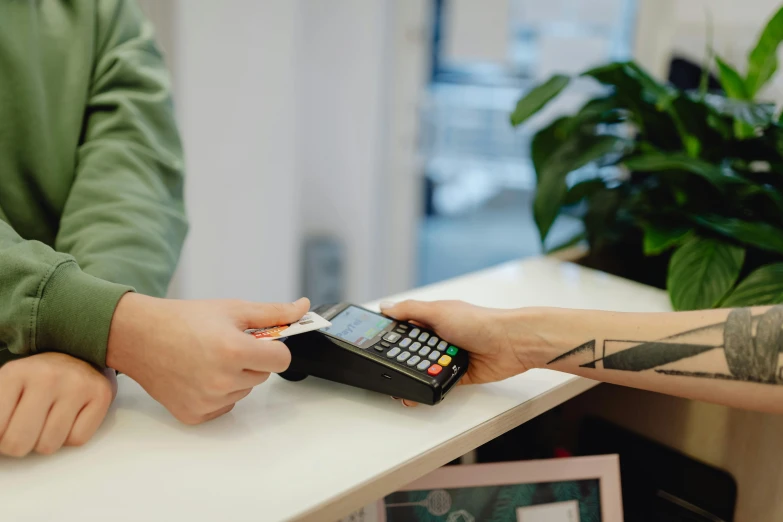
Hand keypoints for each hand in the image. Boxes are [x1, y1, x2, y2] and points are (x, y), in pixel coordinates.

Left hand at [0, 352, 113, 456]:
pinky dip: (71, 436)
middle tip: (25, 430)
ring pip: (49, 445)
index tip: (6, 427)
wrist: (80, 354)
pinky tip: (70, 418)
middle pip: (19, 442)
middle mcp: (47, 376)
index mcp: (15, 373)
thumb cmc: (39, 378)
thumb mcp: (6, 386)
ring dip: (46, 441)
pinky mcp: (101, 394)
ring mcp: (77, 385)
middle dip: (19, 444)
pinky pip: (78, 439)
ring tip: (49, 421)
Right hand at [107, 295, 309, 424]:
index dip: (274, 348)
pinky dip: (218, 393)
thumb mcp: (231, 309)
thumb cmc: (182, 320)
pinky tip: (198, 375)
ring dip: (235, 377)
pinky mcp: (194, 415)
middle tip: (225, 345)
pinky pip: (224, 406)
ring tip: (208, 358)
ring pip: (244, 391)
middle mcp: (222, 380)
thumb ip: (272, 312)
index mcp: (234, 351)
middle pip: (263, 375)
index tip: (261, 341)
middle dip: (252, 360)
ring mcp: (208, 401)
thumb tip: (303, 308)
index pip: (282, 360)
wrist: (138, 336)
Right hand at [380, 300, 543, 404]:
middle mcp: (440, 337)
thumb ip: (410, 310)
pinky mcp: (458, 374)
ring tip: (404, 382)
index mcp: (433, 318)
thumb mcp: (438, 311)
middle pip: (413, 351)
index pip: (405, 327)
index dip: (392, 336)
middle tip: (391, 367)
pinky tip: (421, 391)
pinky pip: (439, 383)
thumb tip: (385, 307)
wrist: (510, 344)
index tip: (377, 345)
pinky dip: (431, 387)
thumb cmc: (480, 322)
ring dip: (417, 374)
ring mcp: (449, 356)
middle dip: (403, 359)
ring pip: (424, 369)